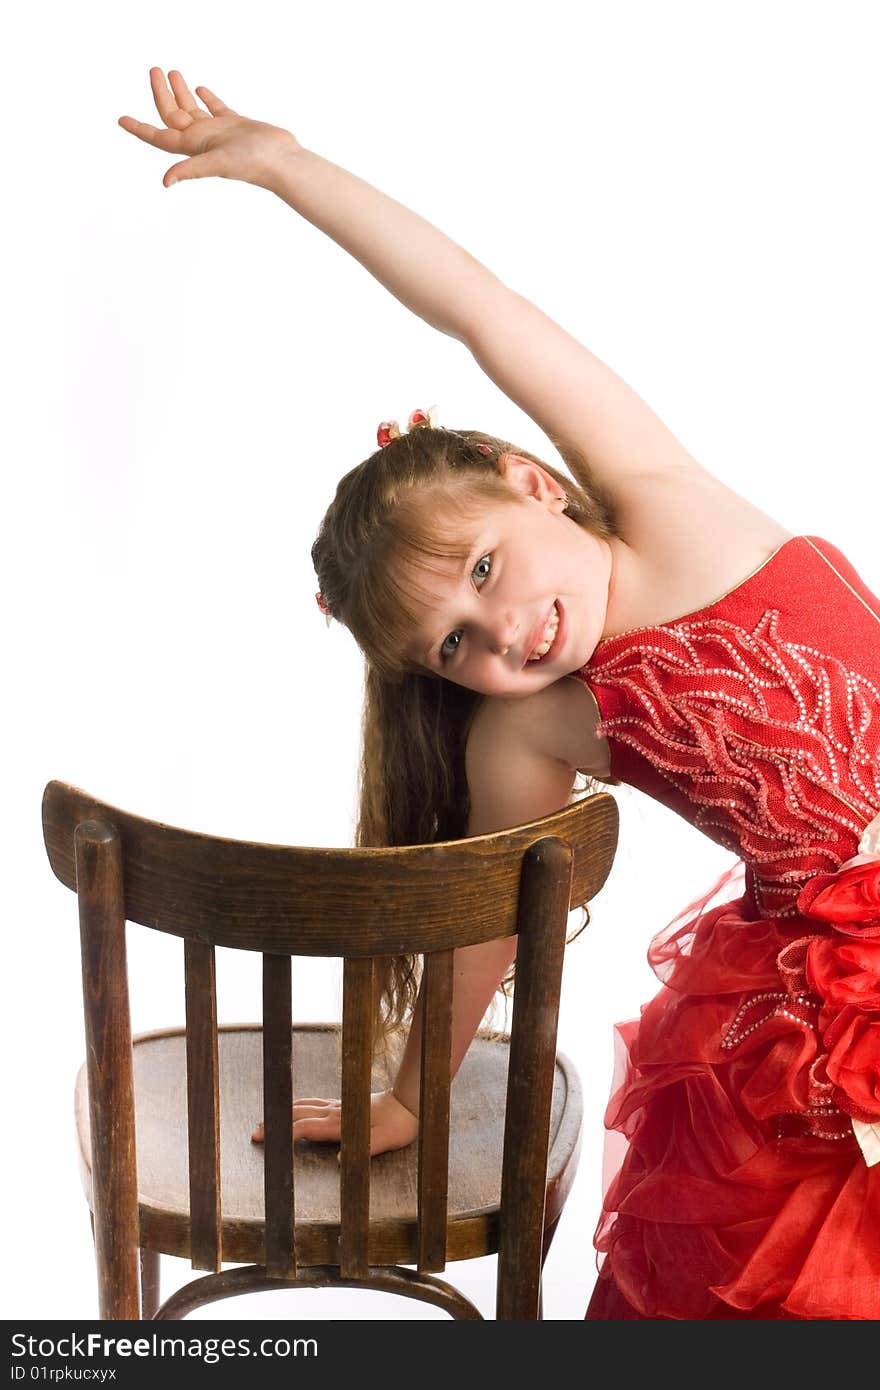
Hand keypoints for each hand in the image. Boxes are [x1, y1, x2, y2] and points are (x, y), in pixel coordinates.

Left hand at [118, 67, 300, 190]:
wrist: (283, 161)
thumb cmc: (254, 163)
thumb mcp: (217, 162)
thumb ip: (190, 169)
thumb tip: (166, 182)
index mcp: (194, 146)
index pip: (159, 136)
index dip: (139, 129)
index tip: (121, 119)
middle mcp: (203, 140)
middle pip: (173, 115)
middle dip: (161, 94)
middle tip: (154, 70)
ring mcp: (219, 133)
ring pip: (193, 110)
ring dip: (181, 92)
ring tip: (173, 71)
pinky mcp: (236, 125)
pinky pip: (215, 109)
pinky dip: (206, 99)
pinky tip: (199, 89)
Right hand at [251, 1089, 419, 1158]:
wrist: (408, 1102)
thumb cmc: (398, 1125)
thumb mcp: (385, 1142)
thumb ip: (364, 1150)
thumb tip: (340, 1161)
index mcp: (339, 1124)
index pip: (304, 1127)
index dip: (283, 1133)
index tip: (264, 1138)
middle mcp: (334, 1112)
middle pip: (297, 1114)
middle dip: (276, 1122)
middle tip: (256, 1132)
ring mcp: (337, 1105)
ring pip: (304, 1106)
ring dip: (284, 1113)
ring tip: (267, 1120)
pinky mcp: (342, 1103)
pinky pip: (314, 1102)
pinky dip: (298, 1105)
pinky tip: (295, 1108)